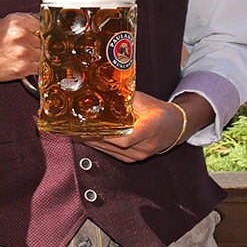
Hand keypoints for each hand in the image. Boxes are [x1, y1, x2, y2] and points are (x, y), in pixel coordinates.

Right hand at [0, 14, 40, 100]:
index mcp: (16, 21)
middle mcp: (20, 36)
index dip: (44, 30)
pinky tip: (29, 63)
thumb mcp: (5, 22)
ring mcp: (23, 53)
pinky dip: (38, 66)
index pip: (44, 24)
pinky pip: (41, 67)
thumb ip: (26, 21)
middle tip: (32, 45)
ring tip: (27, 54)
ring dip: (40, 55)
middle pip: (46, 40)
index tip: (44, 34)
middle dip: (41, 43)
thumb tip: (45, 21)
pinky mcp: (23, 68)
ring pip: (45, 53)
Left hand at [80, 92, 205, 163]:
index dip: (105, 136)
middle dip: (90, 137)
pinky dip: (98, 145)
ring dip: (90, 142)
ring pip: (109, 150)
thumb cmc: (160, 112)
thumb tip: (103, 87)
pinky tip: (84, 138)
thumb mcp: (144, 100)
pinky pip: (112, 153)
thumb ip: (124, 97)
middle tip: (70, 128)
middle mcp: (144, 147)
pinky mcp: (133, 159)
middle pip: (112, 145)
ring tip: (71, 132)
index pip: (125, 139)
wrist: (176, 127)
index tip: (87, 129)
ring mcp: (139, 155)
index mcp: (150, 130)